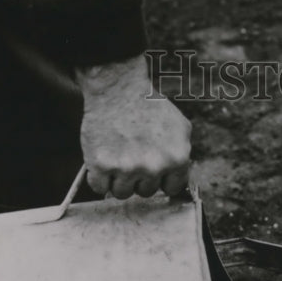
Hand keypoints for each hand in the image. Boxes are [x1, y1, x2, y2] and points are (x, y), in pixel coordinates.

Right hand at [76, 54, 190, 198]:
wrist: (117, 87)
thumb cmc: (148, 105)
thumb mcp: (180, 127)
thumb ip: (183, 154)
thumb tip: (179, 177)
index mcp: (177, 159)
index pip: (170, 188)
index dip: (160, 179)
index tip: (152, 170)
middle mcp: (154, 167)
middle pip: (145, 192)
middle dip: (139, 177)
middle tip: (132, 155)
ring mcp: (127, 168)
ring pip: (122, 193)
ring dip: (118, 179)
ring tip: (117, 156)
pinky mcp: (102, 165)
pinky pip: (99, 187)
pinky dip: (98, 177)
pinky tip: (102, 160)